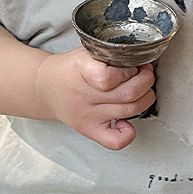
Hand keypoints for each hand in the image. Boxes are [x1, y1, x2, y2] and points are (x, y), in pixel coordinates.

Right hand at [35, 47, 154, 149]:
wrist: (46, 87)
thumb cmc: (71, 68)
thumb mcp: (86, 51)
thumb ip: (109, 53)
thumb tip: (139, 57)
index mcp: (82, 70)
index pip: (109, 77)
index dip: (129, 70)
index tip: (133, 64)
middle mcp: (85, 95)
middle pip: (128, 94)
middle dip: (146, 80)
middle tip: (145, 73)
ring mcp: (88, 115)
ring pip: (130, 111)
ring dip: (145, 98)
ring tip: (141, 90)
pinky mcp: (90, 130)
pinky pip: (115, 141)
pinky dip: (128, 133)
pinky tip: (126, 121)